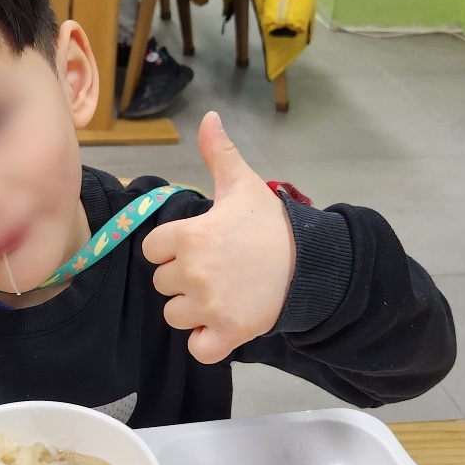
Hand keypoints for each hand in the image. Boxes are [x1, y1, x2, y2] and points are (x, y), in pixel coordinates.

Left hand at [143, 112, 294, 363]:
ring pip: (174, 315)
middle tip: (215, 270)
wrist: (312, 264)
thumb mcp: (243, 185)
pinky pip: (195, 348)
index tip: (197, 246)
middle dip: (182, 279)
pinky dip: (204, 341)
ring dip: (191, 310)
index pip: (152, 250)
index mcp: (190, 235)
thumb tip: (208, 117)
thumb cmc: (272, 225)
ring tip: (220, 295)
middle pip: (162, 283)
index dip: (171, 249)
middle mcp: (193, 272)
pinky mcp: (227, 333)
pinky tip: (220, 324)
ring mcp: (208, 306)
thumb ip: (219, 153)